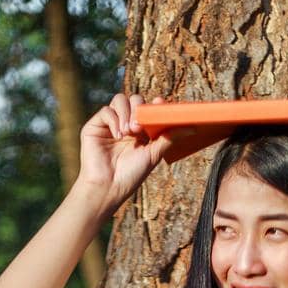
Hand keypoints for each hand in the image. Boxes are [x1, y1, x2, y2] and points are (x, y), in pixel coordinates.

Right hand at [76, 91, 172, 213]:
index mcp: (139, 130)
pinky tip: (118, 135)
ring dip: (126, 113)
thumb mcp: (153, 155)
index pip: (147, 108)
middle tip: (139, 129)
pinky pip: (106, 111)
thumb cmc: (130, 176)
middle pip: (134, 99)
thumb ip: (170, 138)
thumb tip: (193, 127)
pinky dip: (114, 120)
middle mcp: (125, 124)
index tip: (160, 104)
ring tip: (128, 133)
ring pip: (120, 99)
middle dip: (139, 109)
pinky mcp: (95, 126)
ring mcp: (110, 124)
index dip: (153, 104)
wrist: (108, 188)